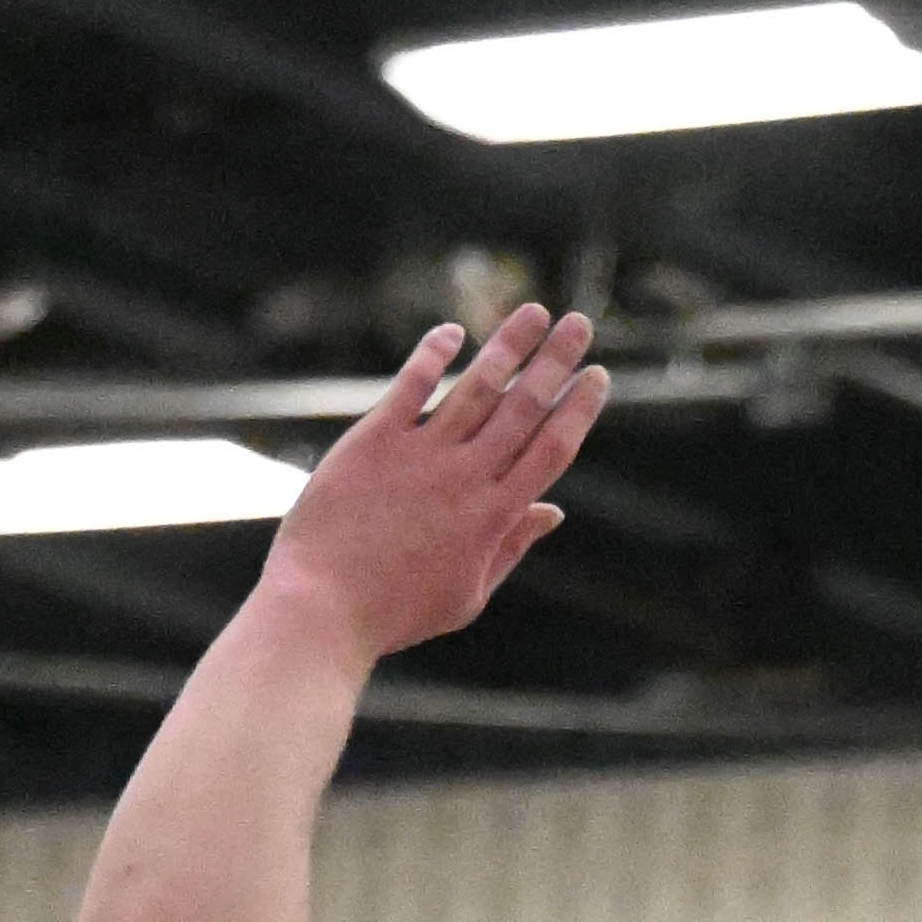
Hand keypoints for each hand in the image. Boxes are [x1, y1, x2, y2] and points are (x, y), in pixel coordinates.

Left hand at [267, 303, 609, 661]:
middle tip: (580, 323)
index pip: (550, 451)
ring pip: (476, 387)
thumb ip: (510, 547)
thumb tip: (553, 512)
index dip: (577, 410)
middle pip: (523, 408)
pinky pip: (411, 384)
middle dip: (556, 361)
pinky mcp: (374, 440)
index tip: (597, 377)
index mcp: (494, 518)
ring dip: (509, 345)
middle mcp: (465, 478)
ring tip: (534, 311)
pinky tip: (454, 331)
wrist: (324, 607)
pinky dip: (434, 353)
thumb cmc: (396, 611)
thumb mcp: (467, 595)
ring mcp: (420, 454)